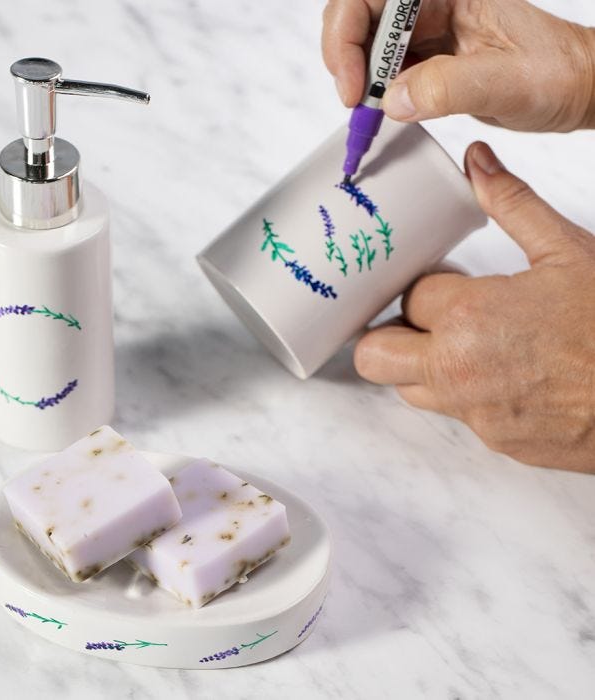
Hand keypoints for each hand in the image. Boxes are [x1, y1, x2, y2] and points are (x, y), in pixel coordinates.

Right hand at [322, 0, 594, 131]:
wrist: (572, 89)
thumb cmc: (554, 73)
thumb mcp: (504, 81)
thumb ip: (446, 88)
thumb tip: (391, 100)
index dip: (349, 36)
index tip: (356, 86)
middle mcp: (432, 5)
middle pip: (359, 17)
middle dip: (346, 58)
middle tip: (355, 103)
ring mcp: (427, 32)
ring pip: (367, 47)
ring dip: (359, 81)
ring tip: (368, 115)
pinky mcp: (426, 60)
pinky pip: (384, 72)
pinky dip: (374, 96)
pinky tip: (381, 115)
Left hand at [354, 142, 594, 472]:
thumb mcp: (567, 251)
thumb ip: (512, 204)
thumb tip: (476, 162)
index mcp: (469, 315)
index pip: (408, 297)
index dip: (425, 287)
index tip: (447, 284)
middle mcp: (457, 369)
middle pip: (373, 355)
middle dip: (389, 333)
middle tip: (421, 319)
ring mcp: (473, 411)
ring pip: (408, 389)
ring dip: (422, 365)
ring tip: (467, 344)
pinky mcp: (495, 440)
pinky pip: (456, 415)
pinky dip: (466, 394)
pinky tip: (506, 375)